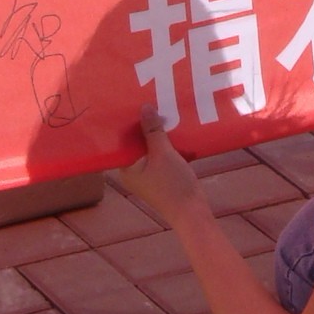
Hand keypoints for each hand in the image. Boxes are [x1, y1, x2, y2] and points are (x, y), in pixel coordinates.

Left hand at [111, 113, 206, 230]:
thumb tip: (144, 107)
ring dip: (156, 134)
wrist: (192, 211)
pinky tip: (172, 130)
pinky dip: (165, 144)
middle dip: (143, 125)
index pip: (121, 140)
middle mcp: (132, 171)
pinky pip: (159, 154)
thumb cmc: (173, 184)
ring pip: (149, 148)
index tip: (131, 104)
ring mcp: (147, 174)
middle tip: (148, 102)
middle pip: (135, 143)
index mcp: (126, 167)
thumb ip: (153, 130)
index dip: (126, 123)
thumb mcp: (163, 153)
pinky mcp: (160, 175)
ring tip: (161, 111)